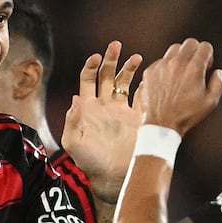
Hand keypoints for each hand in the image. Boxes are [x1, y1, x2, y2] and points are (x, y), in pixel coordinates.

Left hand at [60, 41, 143, 201]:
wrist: (113, 177)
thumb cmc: (90, 163)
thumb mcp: (73, 142)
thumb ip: (72, 120)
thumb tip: (76, 99)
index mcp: (88, 108)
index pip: (88, 79)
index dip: (91, 66)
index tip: (96, 57)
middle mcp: (105, 105)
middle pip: (106, 75)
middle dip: (110, 59)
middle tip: (116, 45)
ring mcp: (122, 110)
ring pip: (125, 82)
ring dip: (129, 68)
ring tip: (137, 57)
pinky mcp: (137, 118)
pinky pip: (142, 97)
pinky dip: (146, 85)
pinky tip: (149, 77)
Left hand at [137, 38, 221, 135]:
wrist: (161, 124)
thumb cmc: (186, 115)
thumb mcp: (210, 102)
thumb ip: (218, 84)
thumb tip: (218, 72)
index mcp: (194, 69)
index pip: (204, 46)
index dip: (208, 55)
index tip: (206, 65)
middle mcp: (177, 63)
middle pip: (189, 43)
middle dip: (195, 51)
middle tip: (195, 65)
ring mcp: (162, 66)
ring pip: (174, 49)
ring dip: (180, 56)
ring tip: (181, 71)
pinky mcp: (150, 71)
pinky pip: (161, 60)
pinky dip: (166, 66)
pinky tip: (168, 80)